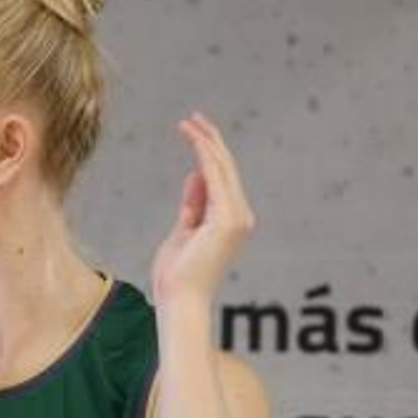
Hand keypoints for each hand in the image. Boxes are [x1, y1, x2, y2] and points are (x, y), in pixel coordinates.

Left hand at [150, 113, 257, 309]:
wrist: (179, 299)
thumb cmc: (177, 274)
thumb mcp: (183, 232)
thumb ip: (193, 205)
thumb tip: (194, 175)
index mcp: (230, 220)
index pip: (222, 179)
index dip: (209, 153)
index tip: (193, 131)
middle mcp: (240, 216)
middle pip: (226, 169)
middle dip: (210, 140)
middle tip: (192, 117)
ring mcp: (236, 217)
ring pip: (222, 168)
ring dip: (206, 142)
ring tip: (189, 122)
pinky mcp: (227, 218)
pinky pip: (216, 176)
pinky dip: (204, 154)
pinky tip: (193, 138)